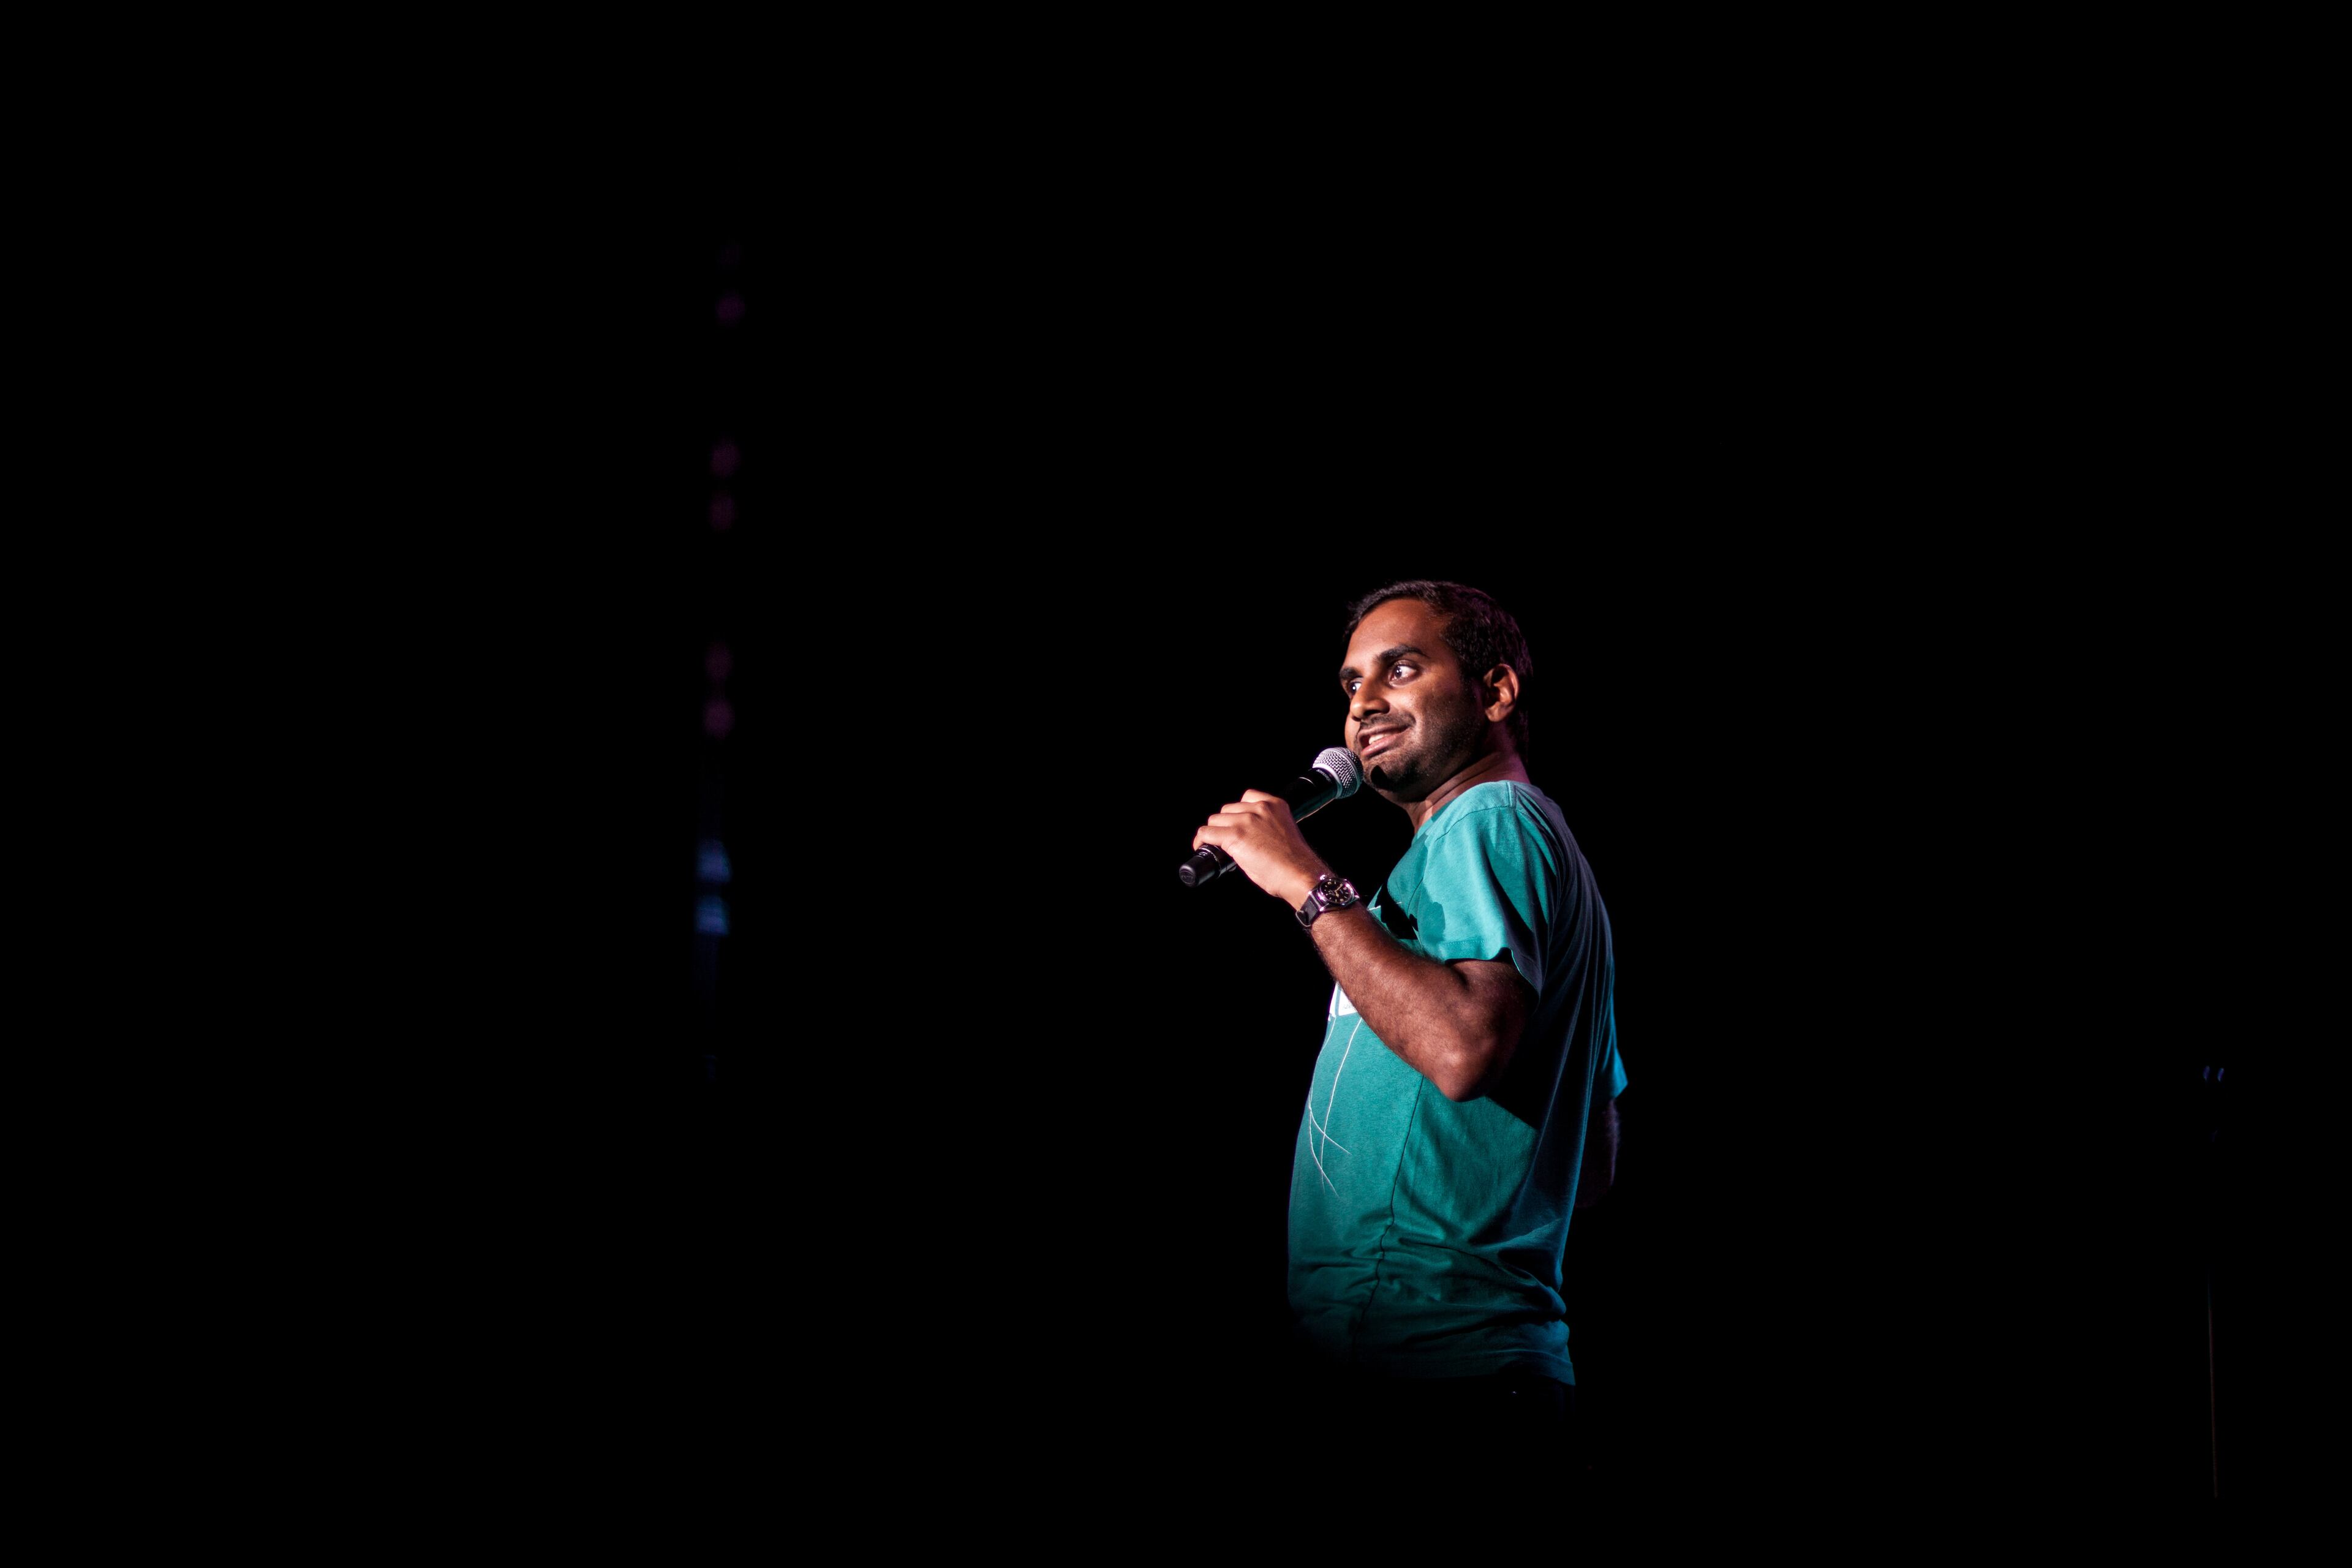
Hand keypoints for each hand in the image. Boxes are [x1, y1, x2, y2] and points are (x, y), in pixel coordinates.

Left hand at [1191, 789, 1327, 907]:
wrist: (1299, 874)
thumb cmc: (1295, 861)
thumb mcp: (1283, 831)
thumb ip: (1266, 825)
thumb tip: (1248, 834)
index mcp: (1275, 805)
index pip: (1247, 797)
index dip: (1238, 812)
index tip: (1236, 823)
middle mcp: (1260, 808)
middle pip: (1228, 809)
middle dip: (1226, 824)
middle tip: (1227, 840)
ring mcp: (1246, 820)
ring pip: (1215, 820)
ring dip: (1214, 832)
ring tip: (1216, 845)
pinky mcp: (1234, 835)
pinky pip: (1207, 833)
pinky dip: (1201, 841)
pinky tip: (1202, 847)